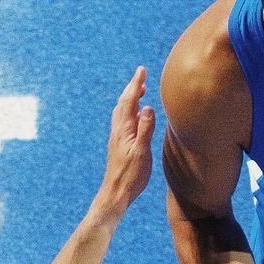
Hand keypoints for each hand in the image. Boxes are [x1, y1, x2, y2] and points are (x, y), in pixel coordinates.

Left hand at [97, 67, 155, 215]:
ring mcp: (118, 137)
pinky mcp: (120, 144)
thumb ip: (145, 129)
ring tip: (140, 90)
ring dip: (131, 99)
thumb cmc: (130, 175)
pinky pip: (124, 121)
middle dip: (132, 87)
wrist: (116, 193)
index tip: (141, 70)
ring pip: (123, 111)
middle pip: (124, 103)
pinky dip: (131, 111)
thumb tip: (148, 107)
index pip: (129, 100)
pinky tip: (136, 116)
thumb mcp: (141, 152)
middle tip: (141, 75)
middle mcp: (118, 130)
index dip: (135, 84)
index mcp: (124, 129)